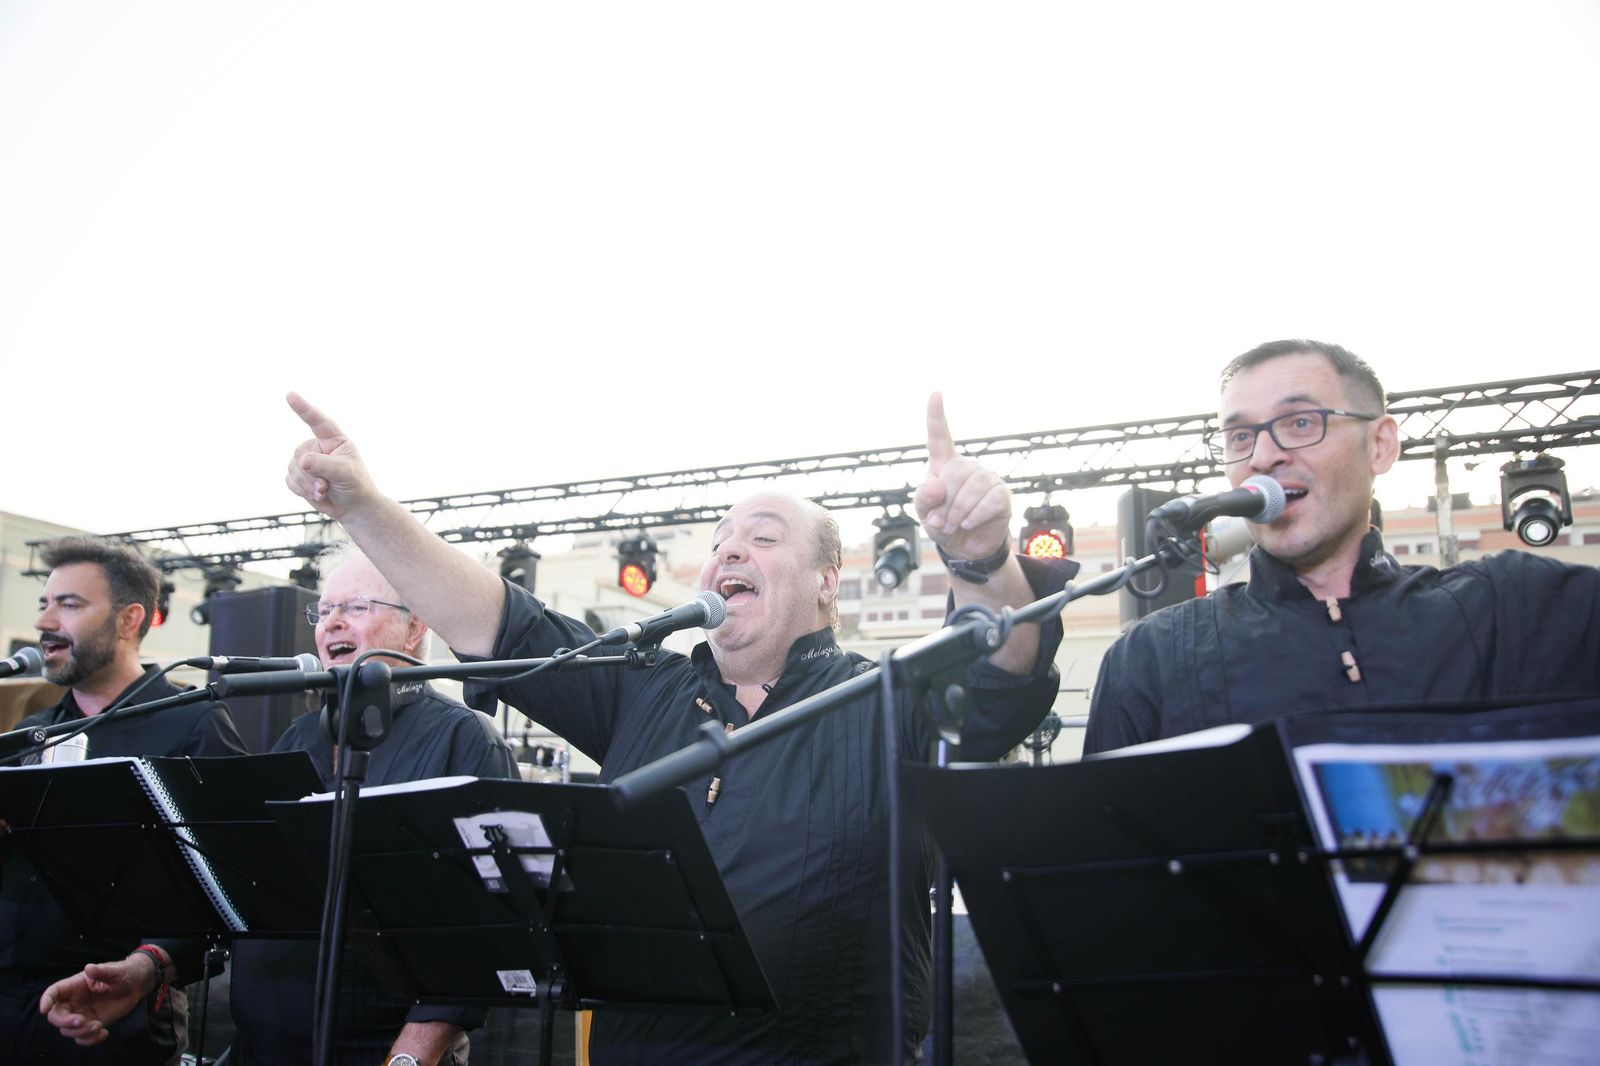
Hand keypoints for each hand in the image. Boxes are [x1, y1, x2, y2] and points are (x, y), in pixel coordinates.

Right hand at [39, 958, 152, 1045]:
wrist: (136, 985)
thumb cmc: (123, 973)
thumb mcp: (115, 971)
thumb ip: (101, 971)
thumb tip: (89, 968)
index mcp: (74, 986)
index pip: (53, 992)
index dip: (46, 1000)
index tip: (44, 1009)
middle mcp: (73, 1002)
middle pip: (56, 1016)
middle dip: (65, 1022)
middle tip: (82, 1021)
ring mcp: (81, 1014)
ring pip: (67, 1030)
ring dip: (80, 1032)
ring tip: (99, 1026)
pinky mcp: (90, 1024)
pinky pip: (82, 1038)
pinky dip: (90, 1040)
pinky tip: (104, 1033)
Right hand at [285, 392, 379, 519]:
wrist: (352, 506)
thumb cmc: (355, 484)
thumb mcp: (345, 473)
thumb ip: (324, 464)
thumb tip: (302, 461)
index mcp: (333, 440)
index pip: (318, 421)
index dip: (304, 408)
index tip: (290, 395)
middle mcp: (317, 447)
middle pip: (300, 454)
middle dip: (311, 474)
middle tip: (327, 485)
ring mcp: (306, 460)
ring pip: (293, 469)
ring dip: (308, 485)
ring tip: (325, 490)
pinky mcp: (298, 475)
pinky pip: (290, 481)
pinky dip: (302, 491)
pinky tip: (316, 494)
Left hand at [913, 392, 1012, 561]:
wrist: (965, 548)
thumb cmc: (943, 524)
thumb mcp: (924, 514)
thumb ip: (923, 499)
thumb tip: (936, 484)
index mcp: (943, 464)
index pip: (939, 436)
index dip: (935, 415)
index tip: (936, 392)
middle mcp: (966, 466)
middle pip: (954, 473)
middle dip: (945, 503)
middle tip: (942, 522)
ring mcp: (986, 478)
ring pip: (973, 486)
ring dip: (959, 512)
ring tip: (954, 526)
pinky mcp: (1001, 494)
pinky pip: (990, 499)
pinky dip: (975, 515)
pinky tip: (969, 523)